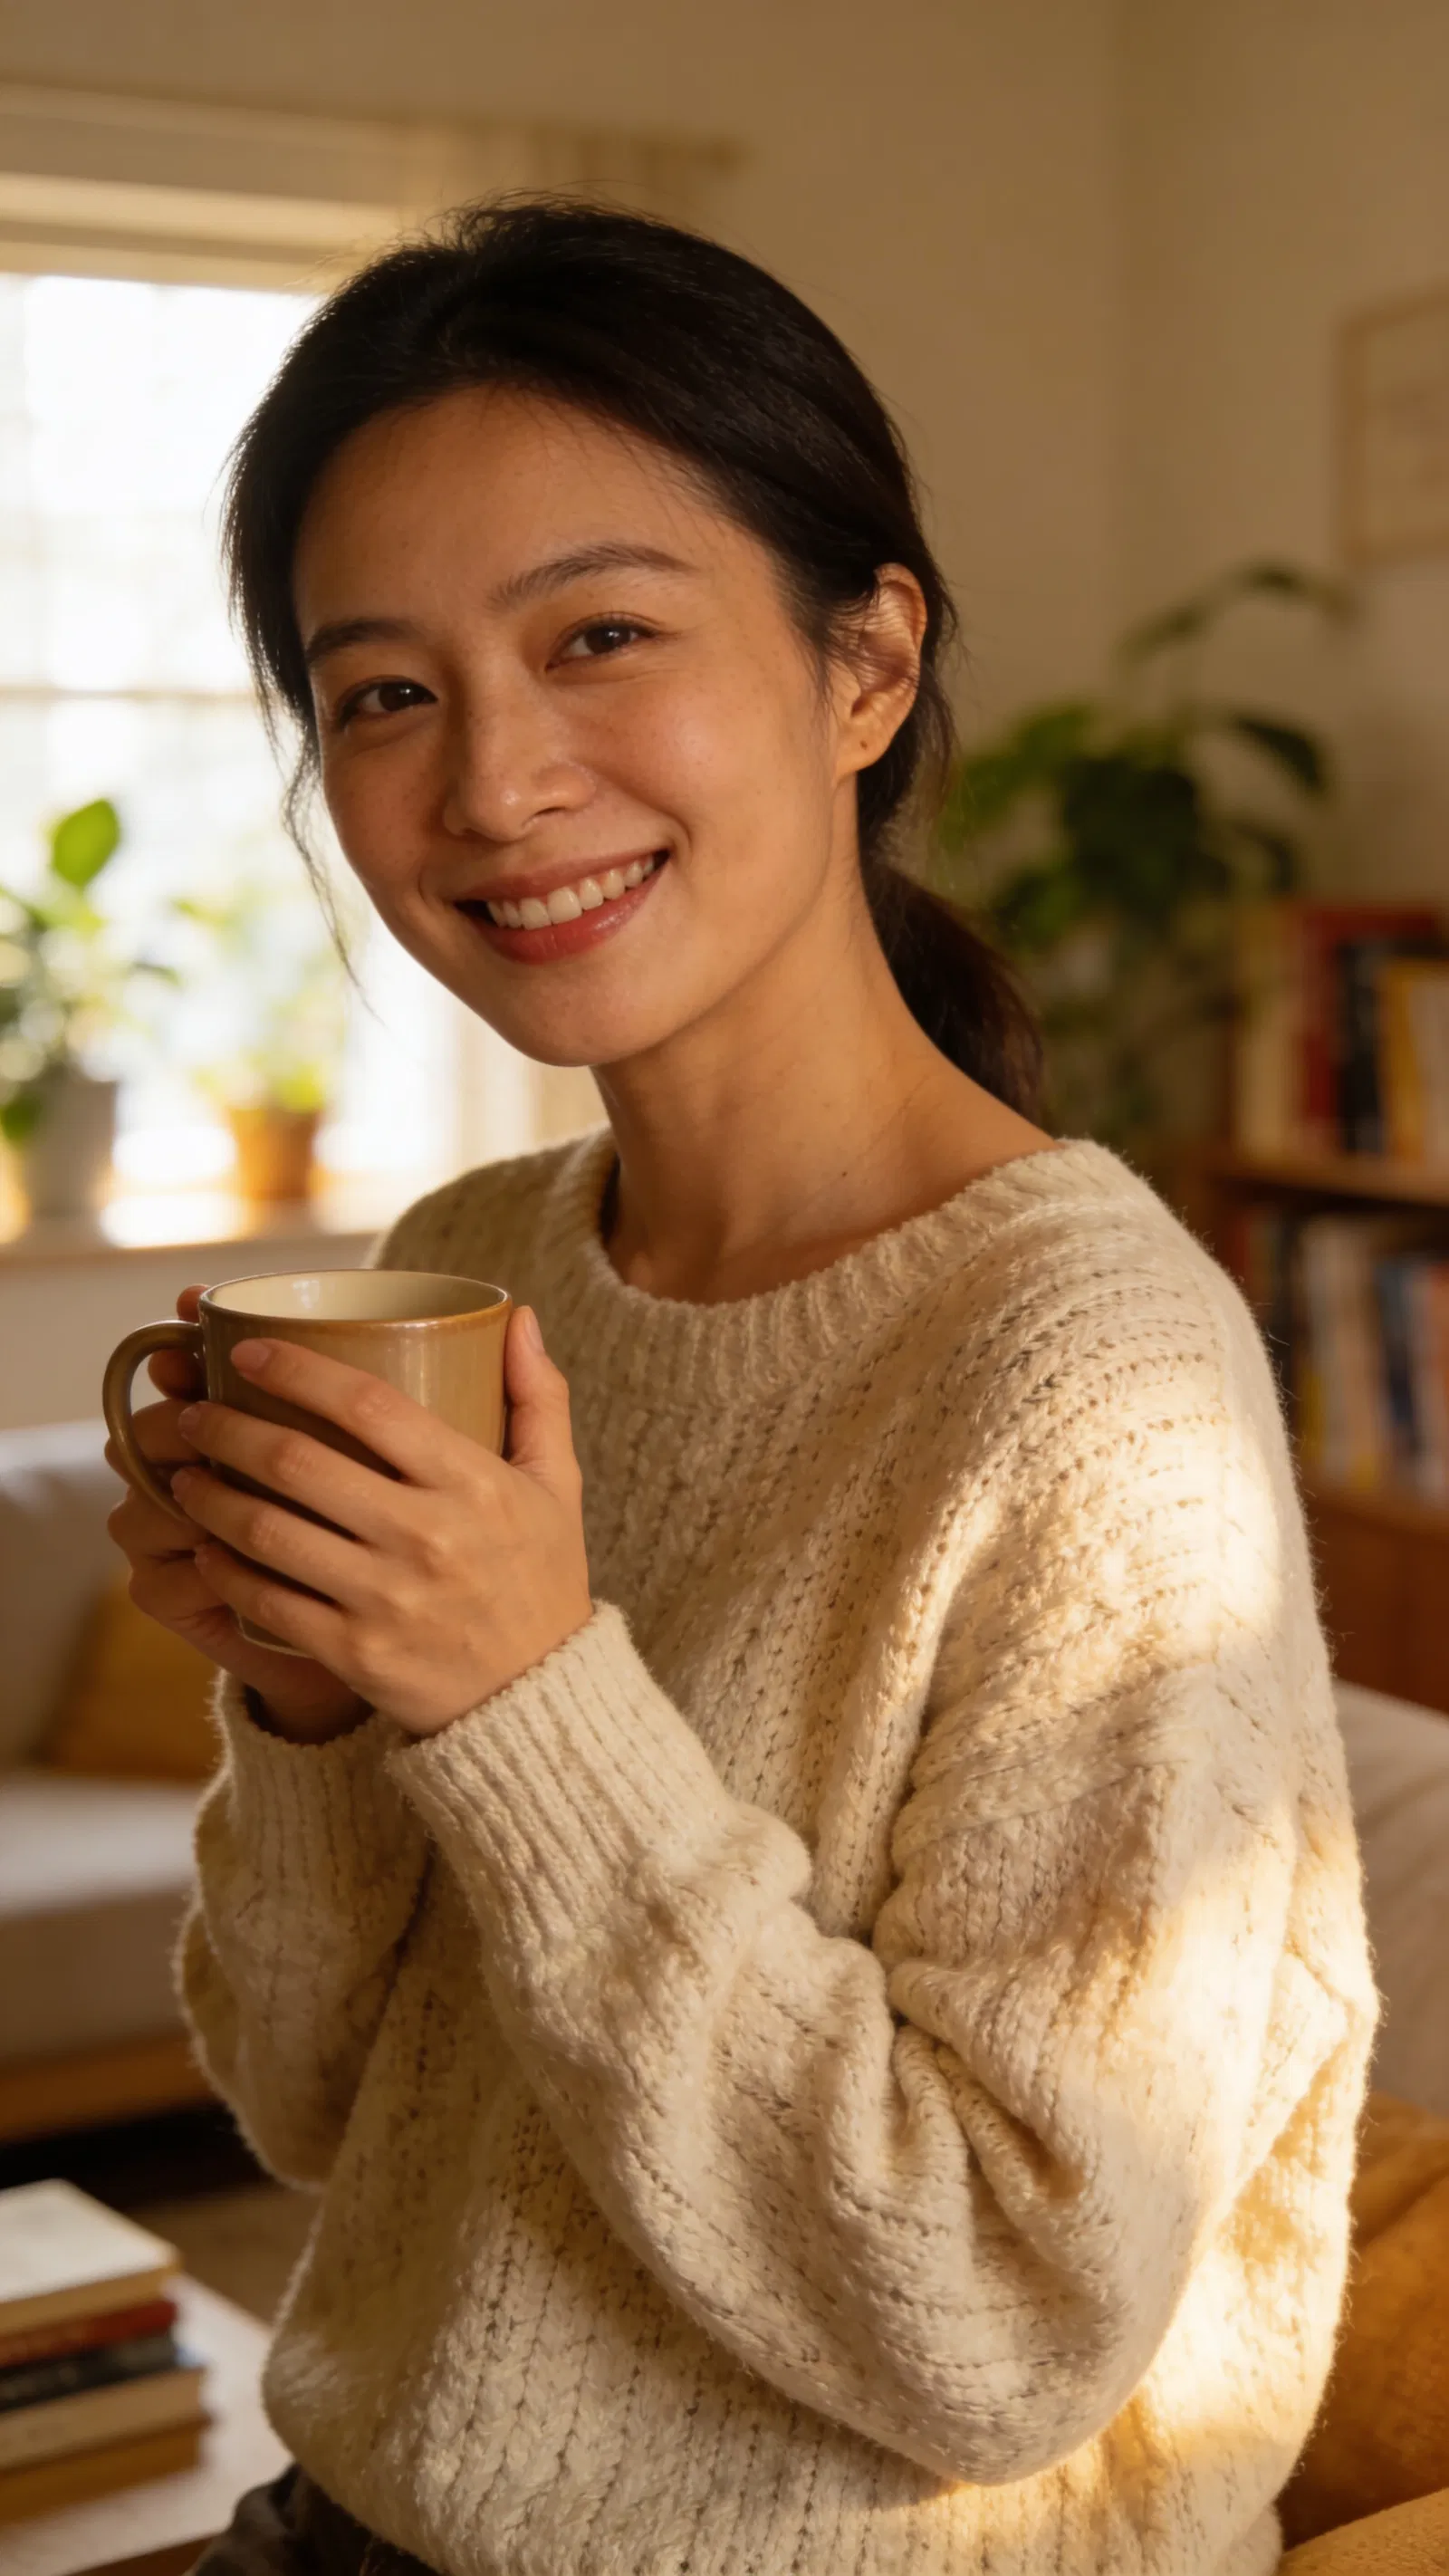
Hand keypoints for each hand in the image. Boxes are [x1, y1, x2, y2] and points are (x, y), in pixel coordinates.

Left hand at [160, 1304, 592, 1735]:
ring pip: (268, 1531)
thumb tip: (518, 1317)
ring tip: (184, 1475)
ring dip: (210, 1496)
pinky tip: (205, 1546)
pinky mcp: (355, 1652)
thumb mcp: (556, 1486)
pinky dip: (225, 1569)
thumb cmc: (540, 1580)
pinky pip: (267, 1600)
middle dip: (228, 1428)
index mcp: (472, 1481)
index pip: (367, 1403)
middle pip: (298, 1462)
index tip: (247, 1351)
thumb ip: (538, 1398)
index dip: (296, 1369)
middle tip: (194, 1414)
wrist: (536, 1701)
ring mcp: (386, 1597)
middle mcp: (426, 1536)